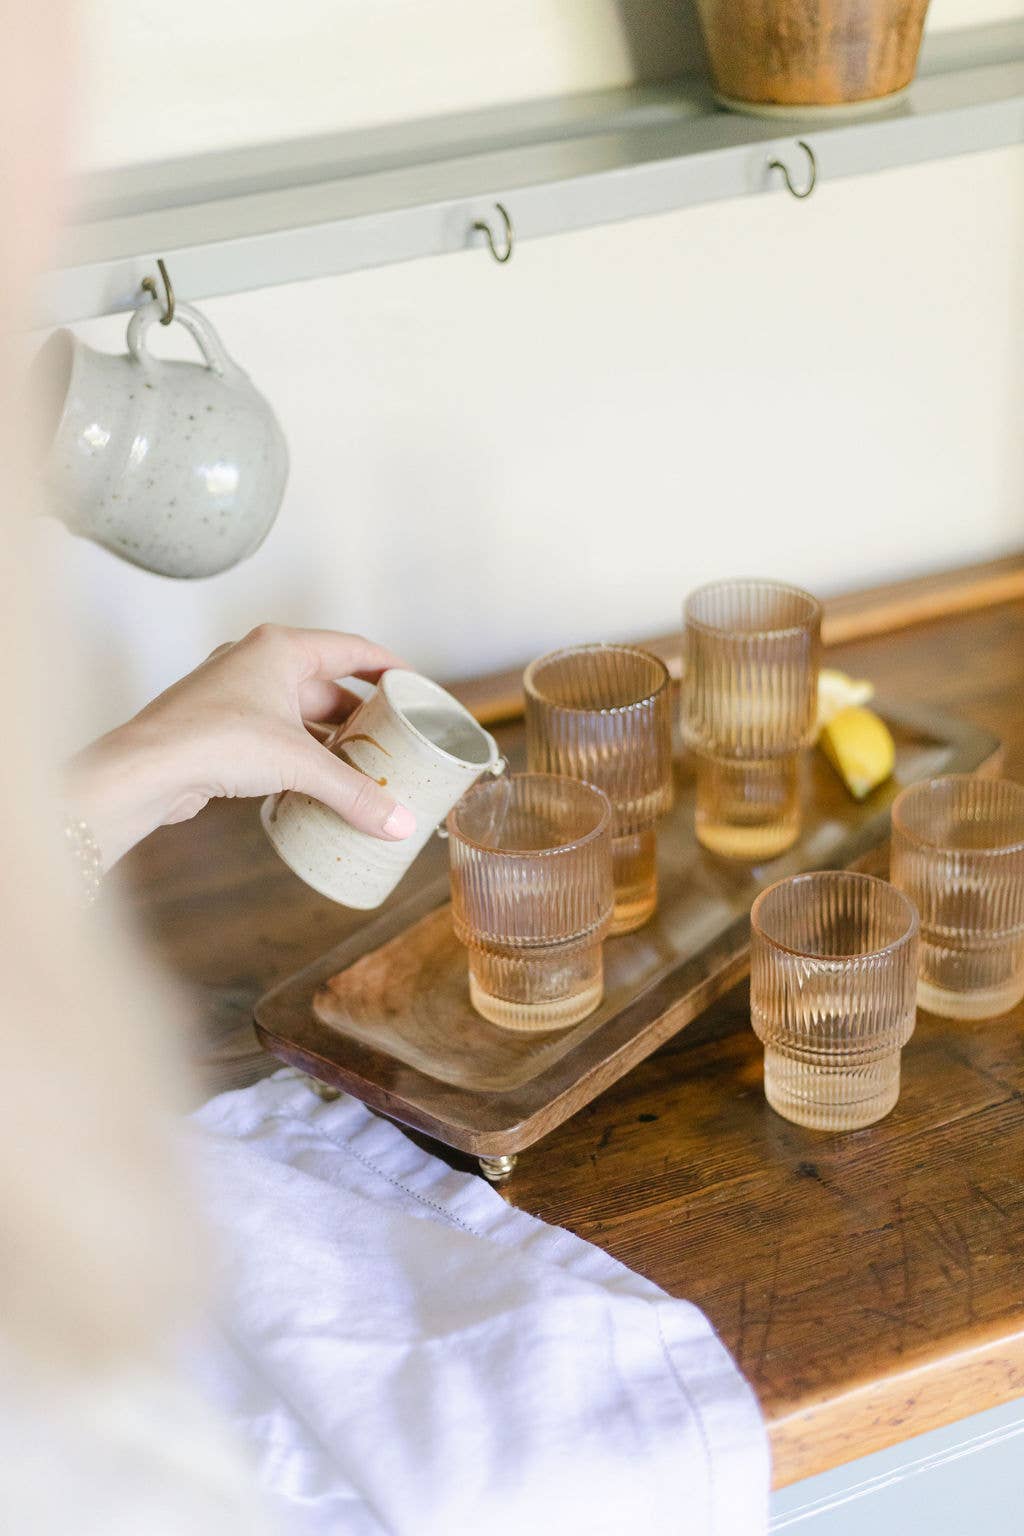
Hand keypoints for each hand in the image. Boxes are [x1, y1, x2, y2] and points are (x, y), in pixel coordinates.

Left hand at [68, 625, 417, 869]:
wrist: (144, 770)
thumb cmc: (213, 741)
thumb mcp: (298, 765)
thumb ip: (354, 793)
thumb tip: (399, 825)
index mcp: (280, 648)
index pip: (352, 648)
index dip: (390, 667)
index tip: (417, 687)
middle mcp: (257, 662)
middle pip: (326, 682)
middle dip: (362, 712)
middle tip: (396, 735)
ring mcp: (234, 693)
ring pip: (298, 711)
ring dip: (330, 735)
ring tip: (365, 761)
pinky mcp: (219, 726)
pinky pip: (274, 734)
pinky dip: (301, 752)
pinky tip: (318, 778)